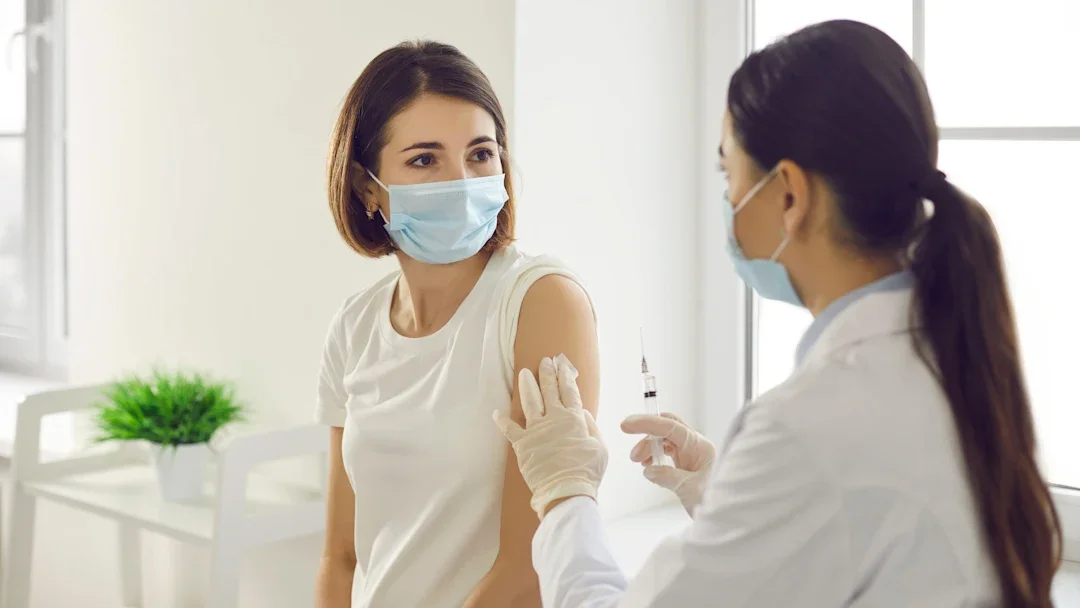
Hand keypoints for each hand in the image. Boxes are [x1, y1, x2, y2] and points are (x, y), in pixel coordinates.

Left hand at [494, 354, 607, 518]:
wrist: (566, 491)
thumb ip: (591, 427)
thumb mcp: (600, 447)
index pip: (569, 391)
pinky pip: (509, 429)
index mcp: (574, 419)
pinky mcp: (522, 444)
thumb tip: (583, 413)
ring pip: (530, 401)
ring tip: (524, 372)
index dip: (566, 376)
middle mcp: (554, 419)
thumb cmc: (587, 472)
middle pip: (550, 390)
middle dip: (547, 373)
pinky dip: (502, 420)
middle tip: (545, 361)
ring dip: (527, 385)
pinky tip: (496, 412)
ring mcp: (536, 430)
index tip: (562, 364)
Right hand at [621, 412, 716, 513]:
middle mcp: (696, 447)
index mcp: (700, 447)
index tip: (626, 425)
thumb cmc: (720, 503)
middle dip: (647, 436)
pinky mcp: (688, 467)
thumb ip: (667, 476)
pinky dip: (656, 458)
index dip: (647, 423)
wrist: (733, 519)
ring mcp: (692, 456)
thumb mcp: (690, 489)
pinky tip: (649, 468)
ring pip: (665, 442)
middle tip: (633, 456)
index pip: (670, 426)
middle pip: (666, 429)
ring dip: (649, 449)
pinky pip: (668, 455)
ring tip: (640, 463)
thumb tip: (648, 470)